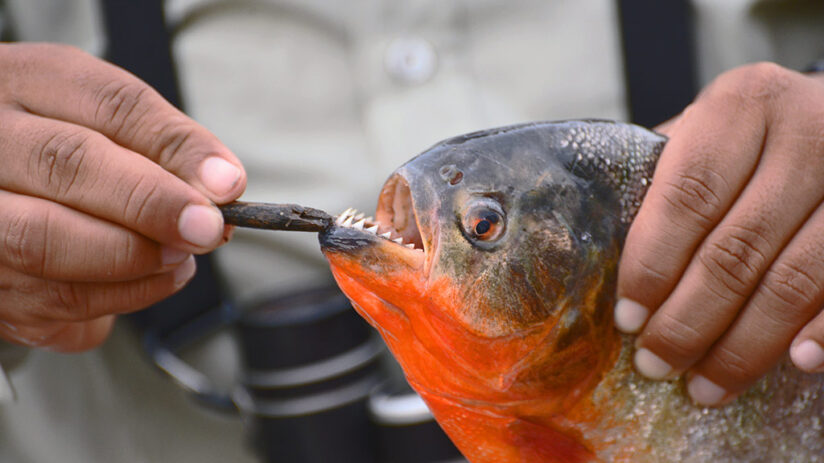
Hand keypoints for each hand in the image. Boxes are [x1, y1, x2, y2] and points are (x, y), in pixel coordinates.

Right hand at [0, 43, 245, 351]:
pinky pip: (42, 301)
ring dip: (135, 262)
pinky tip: (152, 280)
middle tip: (206, 230)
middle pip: (67, 164)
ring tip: (181, 258)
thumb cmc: (53, 142)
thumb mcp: (102, 119)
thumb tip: (223, 185)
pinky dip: (113, 299)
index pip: (110, 105)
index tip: (226, 186)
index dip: (174, 149)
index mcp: (26, 81)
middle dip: (152, 206)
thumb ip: (162, 146)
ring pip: (45, 242)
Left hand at [616, 62, 823, 405]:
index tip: (628, 319)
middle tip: (656, 364)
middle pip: (736, 248)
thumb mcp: (703, 135)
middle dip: (689, 320)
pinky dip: (821, 332)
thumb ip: (663, 184)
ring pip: (793, 280)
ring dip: (744, 345)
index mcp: (743, 105)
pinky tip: (793, 365)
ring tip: (704, 386)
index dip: (652, 265)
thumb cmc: (748, 139)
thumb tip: (607, 269)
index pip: (686, 196)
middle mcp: (808, 132)